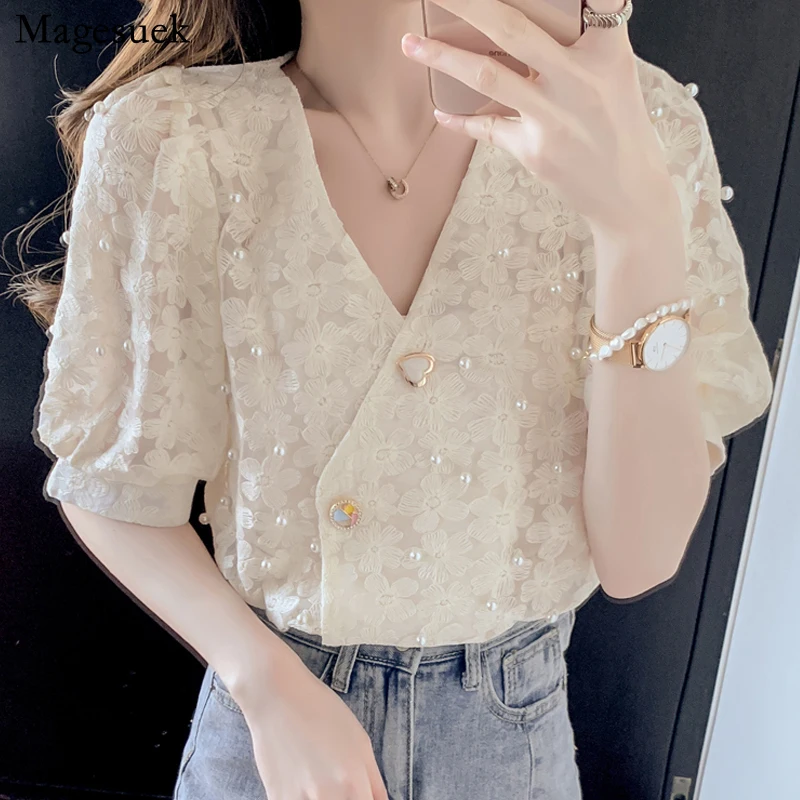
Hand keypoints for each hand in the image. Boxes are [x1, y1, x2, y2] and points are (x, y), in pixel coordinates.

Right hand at [233, 647, 388, 799]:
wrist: (277, 695)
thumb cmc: (322, 711)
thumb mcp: (361, 742)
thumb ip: (375, 782)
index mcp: (354, 783)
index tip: (360, 793)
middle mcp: (328, 797)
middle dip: (346, 799)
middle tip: (338, 783)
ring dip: (323, 798)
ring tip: (318, 779)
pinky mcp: (276, 799)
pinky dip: (302, 798)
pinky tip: (301, 780)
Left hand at [401, 0, 680, 239]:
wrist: (629, 193)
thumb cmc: (619, 126)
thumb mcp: (614, 74)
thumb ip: (580, 43)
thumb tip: (516, 24)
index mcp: (607, 51)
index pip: (592, 0)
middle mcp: (579, 80)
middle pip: (512, 29)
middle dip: (467, 4)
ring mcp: (554, 117)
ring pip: (488, 77)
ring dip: (442, 57)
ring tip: (410, 44)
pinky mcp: (535, 151)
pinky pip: (488, 128)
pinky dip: (460, 120)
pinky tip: (440, 111)